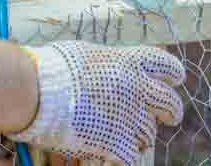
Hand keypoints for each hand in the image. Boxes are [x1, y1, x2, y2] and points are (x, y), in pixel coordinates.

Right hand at [12, 41, 185, 165]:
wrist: (37, 91)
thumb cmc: (53, 67)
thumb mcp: (87, 54)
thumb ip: (109, 63)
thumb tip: (116, 68)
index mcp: (128, 62)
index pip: (166, 65)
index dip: (172, 74)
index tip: (174, 80)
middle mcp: (136, 88)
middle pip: (170, 103)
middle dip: (171, 111)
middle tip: (168, 116)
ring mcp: (129, 117)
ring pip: (149, 133)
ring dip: (138, 134)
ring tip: (120, 132)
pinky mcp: (117, 142)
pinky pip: (131, 155)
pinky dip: (120, 154)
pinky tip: (107, 149)